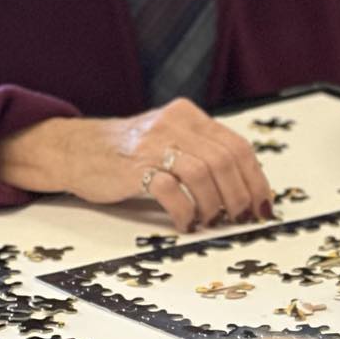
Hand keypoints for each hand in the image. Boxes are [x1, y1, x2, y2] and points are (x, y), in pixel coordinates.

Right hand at [0, 98, 273, 232]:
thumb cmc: (128, 152)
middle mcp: (175, 124)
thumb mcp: (170, 138)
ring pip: (205, 173)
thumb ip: (202, 151)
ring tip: (213, 220)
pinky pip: (172, 191)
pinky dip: (186, 211)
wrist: (77, 149)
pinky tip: (187, 223)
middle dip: (240, 194)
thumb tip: (245, 187)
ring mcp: (154, 144)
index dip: (255, 178)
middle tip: (242, 217)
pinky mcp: (134, 167)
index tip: (263, 204)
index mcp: (189, 115)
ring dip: (216, 204)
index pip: (237, 146)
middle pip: (225, 160)